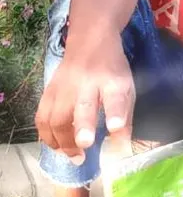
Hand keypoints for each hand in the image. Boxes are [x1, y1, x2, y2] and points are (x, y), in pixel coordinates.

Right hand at [35, 34, 134, 163]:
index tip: (116, 127)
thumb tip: (121, 150)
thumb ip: (125, 119)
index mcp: (112, 80)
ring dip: (62, 140)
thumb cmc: (112, 69)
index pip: (115, 98)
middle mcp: (88, 81)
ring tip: (73, 156)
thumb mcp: (127, 88)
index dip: (116, 113)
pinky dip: (46, 134)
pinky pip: (42, 115)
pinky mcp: (49, 89)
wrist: (90, 40)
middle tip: (84, 148)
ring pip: (56, 115)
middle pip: (82, 107)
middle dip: (81, 129)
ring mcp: (65, 85)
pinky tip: (55, 146)